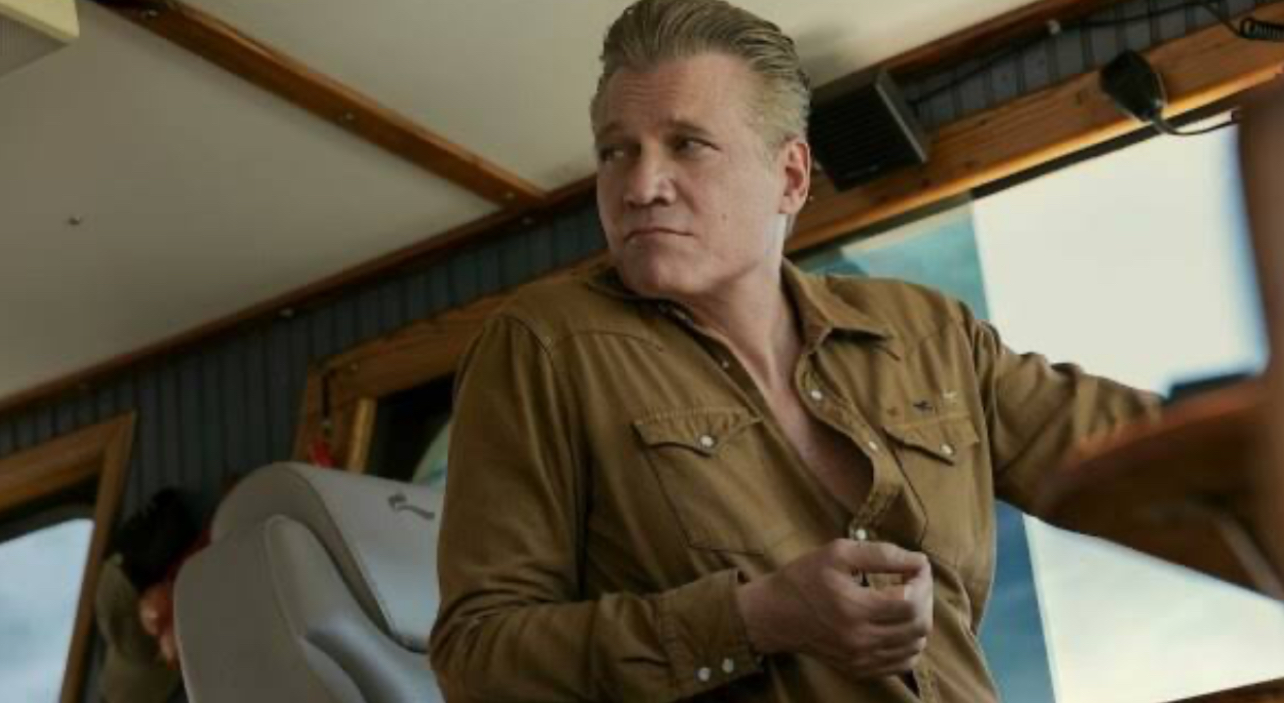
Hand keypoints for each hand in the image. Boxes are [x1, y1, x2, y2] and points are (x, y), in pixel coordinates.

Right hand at [735, 539, 932, 677]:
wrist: (774, 614)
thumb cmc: (804, 578)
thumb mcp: (837, 553)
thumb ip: (881, 554)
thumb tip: (920, 561)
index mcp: (854, 608)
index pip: (911, 601)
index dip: (922, 581)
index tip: (917, 566)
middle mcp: (860, 640)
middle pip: (918, 626)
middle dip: (925, 599)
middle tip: (915, 581)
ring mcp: (860, 659)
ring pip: (914, 647)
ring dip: (920, 621)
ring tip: (908, 600)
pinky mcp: (858, 669)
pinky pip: (901, 664)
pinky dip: (910, 645)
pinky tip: (900, 626)